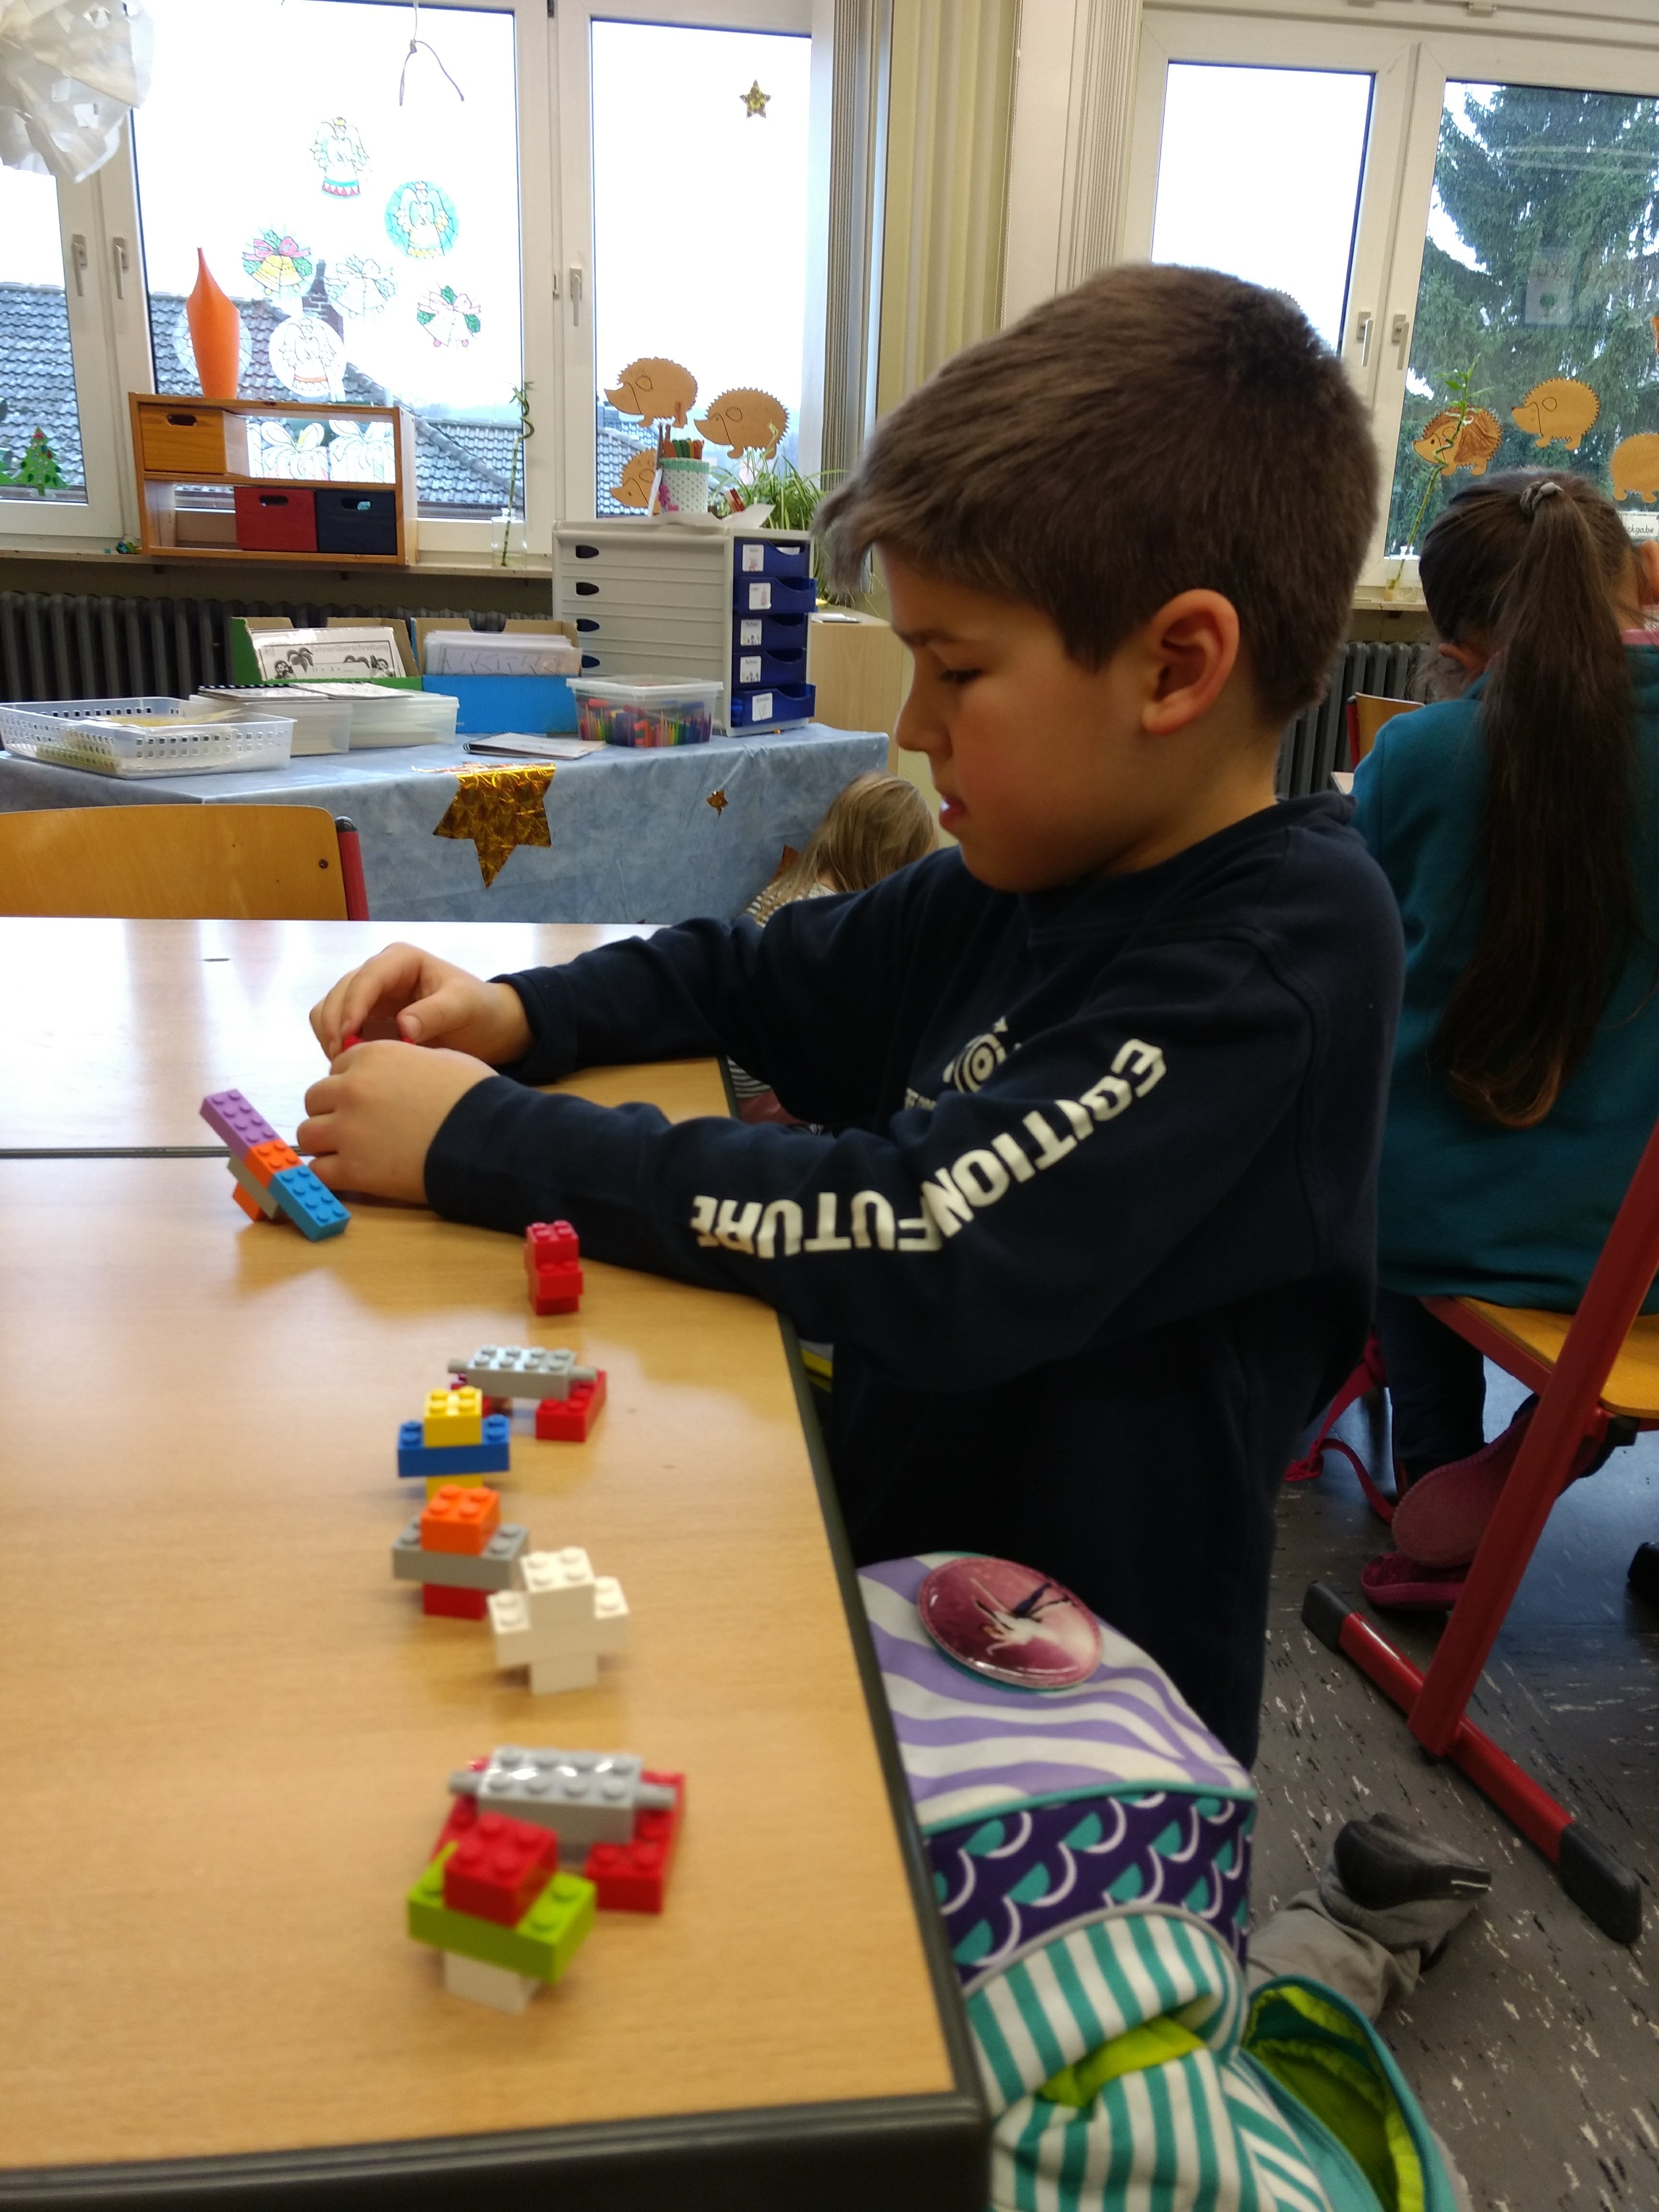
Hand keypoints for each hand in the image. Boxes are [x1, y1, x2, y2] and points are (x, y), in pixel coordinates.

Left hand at [299, 1040, 496, 1202]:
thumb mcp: (440, 1059)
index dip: (351, 1085)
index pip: (338, 1068)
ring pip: (308, 1135)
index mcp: (373, 1056)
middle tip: (357, 1128)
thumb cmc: (474, 1097)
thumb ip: (405, 1063)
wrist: (489, 1139)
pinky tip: (347, 1176)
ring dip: (325, 1144)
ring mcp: (348, 1129)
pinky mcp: (353, 1169)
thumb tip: (399, 1075)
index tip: (368, 1101)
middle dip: (332, 1112)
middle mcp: (351, 1088)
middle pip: (316, 1099)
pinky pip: (318, 1172)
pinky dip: (329, 1175)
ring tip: (349, 1154)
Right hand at [309, 941, 532, 1063]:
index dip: (352, 1005)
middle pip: (340, 993)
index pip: (365, 978)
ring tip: (346, 1065)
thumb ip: (435, 1014)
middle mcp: (379, 974)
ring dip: (331, 1036)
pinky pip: (337, 1029)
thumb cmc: (479, 1010)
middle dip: (336, 1024)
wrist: (487, 1028)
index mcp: (400, 961)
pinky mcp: (366, 1021)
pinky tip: (353, 1065)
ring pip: (330, 1010)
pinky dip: (337, 1045)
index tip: (348, 1035)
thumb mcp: (464, 1007)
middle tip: (344, 1060)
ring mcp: (369, 998)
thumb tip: (403, 1027)